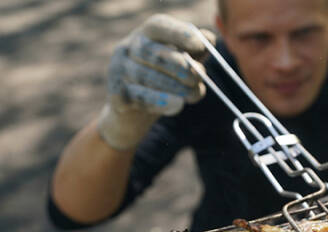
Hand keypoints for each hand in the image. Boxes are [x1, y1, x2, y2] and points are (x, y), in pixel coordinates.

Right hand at [97, 14, 214, 150]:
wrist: (135, 110)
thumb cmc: (164, 77)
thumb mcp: (182, 62)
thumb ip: (196, 50)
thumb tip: (210, 39)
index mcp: (145, 34)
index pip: (158, 26)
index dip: (179, 34)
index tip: (200, 45)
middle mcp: (127, 48)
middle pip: (152, 53)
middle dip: (179, 66)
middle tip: (200, 77)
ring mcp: (118, 71)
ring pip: (146, 76)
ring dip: (174, 86)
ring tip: (194, 94)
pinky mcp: (116, 94)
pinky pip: (139, 97)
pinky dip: (160, 101)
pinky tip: (177, 106)